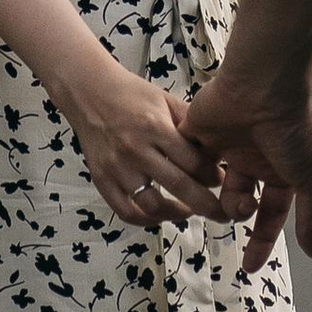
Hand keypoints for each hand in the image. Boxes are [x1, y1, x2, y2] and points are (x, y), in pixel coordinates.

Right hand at [56, 49, 227, 231]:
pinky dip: (146, 219)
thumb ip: (189, 124)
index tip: (223, 181)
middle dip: (206, 204)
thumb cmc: (131, 93)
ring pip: (152, 205)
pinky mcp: (101, 180)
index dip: (213, 175)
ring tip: (189, 210)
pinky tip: (160, 214)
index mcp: (155, 127)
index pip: (193, 161)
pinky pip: (126, 211)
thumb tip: (216, 149)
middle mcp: (136, 150)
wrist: (89, 92)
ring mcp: (117, 168)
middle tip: (221, 212)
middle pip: (179, 186)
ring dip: (176, 214)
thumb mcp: (165, 100)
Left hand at [180, 64, 311, 274]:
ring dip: (217, 197)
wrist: (261, 85)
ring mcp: (224, 144)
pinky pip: (186, 162)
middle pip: (238, 202)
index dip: (261, 240)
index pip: (269, 212)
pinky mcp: (198, 131)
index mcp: (279, 167)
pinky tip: (199, 173)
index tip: (249, 267)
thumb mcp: (311, 178)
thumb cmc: (292, 129)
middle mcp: (251, 157)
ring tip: (225, 188)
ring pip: (212, 187)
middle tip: (240, 207)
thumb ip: (311, 217)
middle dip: (238, 213)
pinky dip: (189, 173)